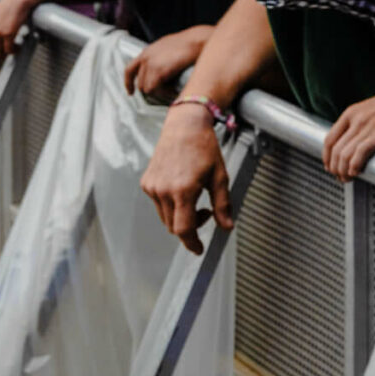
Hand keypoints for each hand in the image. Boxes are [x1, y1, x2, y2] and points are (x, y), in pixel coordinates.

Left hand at [124, 23, 214, 99]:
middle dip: (152, 91)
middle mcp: (145, 58)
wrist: (198, 40)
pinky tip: (173, 92)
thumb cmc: (190, 43)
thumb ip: (161, 57)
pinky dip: (164, 93)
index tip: (131, 92)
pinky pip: (155, 89)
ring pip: (147, 89)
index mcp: (147, 52)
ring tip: (172, 93)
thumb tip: (163, 68)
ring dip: (159, 94)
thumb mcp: (169, 46)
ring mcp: (150, 64)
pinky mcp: (158, 71)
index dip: (128, 83)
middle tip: (165, 94)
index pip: (129, 70)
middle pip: (140, 83)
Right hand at [141, 102, 234, 253]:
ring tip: (196, 197)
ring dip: (180, 216)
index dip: (192, 242)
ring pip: (165, 217)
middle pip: (174, 226)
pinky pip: (159, 204)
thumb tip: (227, 227)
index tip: (199, 249)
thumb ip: (222, 205)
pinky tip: (182, 188)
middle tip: (207, 212)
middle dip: (191, 227)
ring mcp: (152, 187)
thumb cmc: (204, 148)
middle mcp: (163, 190)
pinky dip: (171, 205)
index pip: (183, 229)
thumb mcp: (220, 177)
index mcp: (183, 190)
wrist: (184, 126)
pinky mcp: (146, 183)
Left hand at [322, 81, 374, 180]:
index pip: (329, 139)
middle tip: (340, 177)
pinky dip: (355, 166)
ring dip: (343, 171)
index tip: (330, 167)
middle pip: (335, 150)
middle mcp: (356, 118)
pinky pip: (360, 154)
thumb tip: (356, 146)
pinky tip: (357, 172)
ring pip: (344, 155)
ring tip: (348, 178)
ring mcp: (367, 125)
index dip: (326, 157)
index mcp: (351, 112)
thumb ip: (362, 124)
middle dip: (334, 168)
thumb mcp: (373, 110)